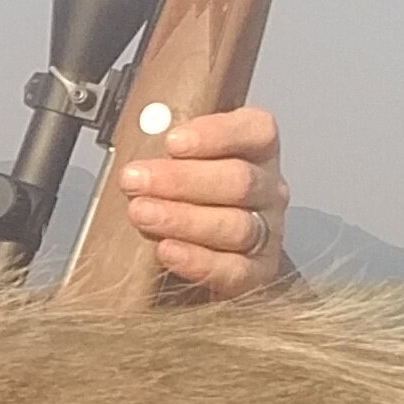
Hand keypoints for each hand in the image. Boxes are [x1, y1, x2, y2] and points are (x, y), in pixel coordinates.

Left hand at [109, 105, 289, 298]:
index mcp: (256, 151)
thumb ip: (166, 149)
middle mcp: (268, 189)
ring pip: (236, 225)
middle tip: (134, 180)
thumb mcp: (178, 163)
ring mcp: (268, 232)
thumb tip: (137, 140)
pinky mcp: (258, 272)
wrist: (202, 261)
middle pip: (239, 180)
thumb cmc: (185, 197)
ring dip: (183, 219)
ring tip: (141, 214)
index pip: (255, 131)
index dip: (216, 134)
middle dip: (181, 180)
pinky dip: (197, 260)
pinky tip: (166, 250)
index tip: (172, 142)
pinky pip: (234, 269)